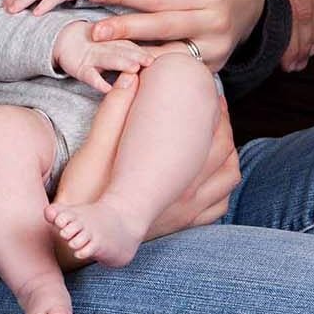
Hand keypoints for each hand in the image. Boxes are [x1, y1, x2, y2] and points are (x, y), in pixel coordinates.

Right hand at [52, 20, 150, 92]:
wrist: (64, 38)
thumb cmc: (96, 48)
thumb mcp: (112, 47)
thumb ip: (131, 52)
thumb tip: (157, 61)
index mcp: (116, 43)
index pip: (131, 46)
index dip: (142, 51)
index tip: (156, 58)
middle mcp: (105, 48)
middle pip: (122, 50)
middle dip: (135, 55)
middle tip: (149, 60)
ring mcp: (92, 57)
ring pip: (108, 59)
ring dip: (120, 63)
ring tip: (133, 68)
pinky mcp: (79, 67)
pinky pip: (89, 75)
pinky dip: (97, 82)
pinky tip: (107, 89)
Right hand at [53, 75, 238, 258]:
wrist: (84, 236)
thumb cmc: (86, 190)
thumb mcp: (95, 147)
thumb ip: (115, 111)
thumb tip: (130, 77)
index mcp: (173, 174)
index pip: (212, 136)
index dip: (217, 112)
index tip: (213, 95)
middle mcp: (188, 195)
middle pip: (225, 155)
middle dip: (226, 128)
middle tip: (219, 109)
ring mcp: (188, 213)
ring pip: (227, 181)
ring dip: (230, 156)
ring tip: (221, 139)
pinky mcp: (182, 225)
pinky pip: (218, 206)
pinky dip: (223, 188)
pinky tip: (214, 176)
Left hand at [85, 0, 263, 69]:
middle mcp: (215, 22)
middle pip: (160, 28)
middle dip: (123, 30)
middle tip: (94, 31)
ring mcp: (216, 48)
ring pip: (168, 54)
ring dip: (133, 55)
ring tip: (103, 52)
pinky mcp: (214, 64)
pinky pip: (177, 67)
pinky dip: (152, 68)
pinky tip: (127, 65)